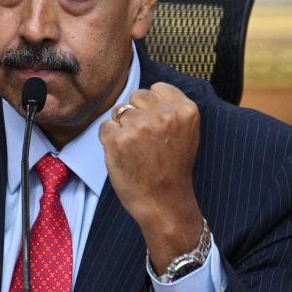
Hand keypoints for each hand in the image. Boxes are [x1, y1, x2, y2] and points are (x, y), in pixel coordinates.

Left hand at [98, 83, 203, 273]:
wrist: (164, 202)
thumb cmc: (172, 169)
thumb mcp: (186, 133)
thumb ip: (171, 110)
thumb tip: (149, 92)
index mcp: (186, 110)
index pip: (157, 88)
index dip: (151, 106)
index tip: (155, 124)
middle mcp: (164, 115)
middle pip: (136, 96)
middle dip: (135, 114)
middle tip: (144, 140)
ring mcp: (139, 126)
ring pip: (119, 111)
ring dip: (122, 127)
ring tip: (135, 149)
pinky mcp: (118, 140)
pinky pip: (105, 127)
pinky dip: (109, 141)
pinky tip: (123, 156)